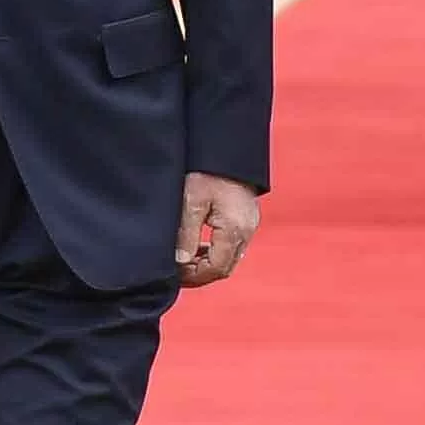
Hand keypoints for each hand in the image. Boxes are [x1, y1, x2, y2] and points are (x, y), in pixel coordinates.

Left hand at [176, 171, 260, 288]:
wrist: (228, 148)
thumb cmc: (209, 170)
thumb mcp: (192, 200)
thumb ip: (187, 233)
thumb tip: (180, 260)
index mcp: (234, 230)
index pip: (217, 268)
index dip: (195, 276)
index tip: (175, 274)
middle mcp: (247, 231)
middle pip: (225, 267)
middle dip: (201, 273)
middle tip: (178, 272)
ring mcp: (249, 225)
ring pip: (229, 258)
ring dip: (208, 263)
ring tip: (185, 259)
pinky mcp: (247, 218)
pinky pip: (232, 245)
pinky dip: (215, 251)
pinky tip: (199, 245)